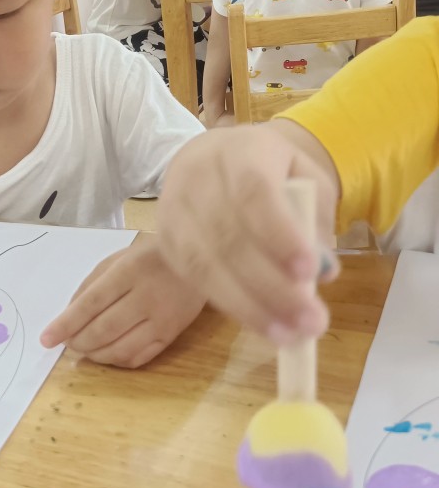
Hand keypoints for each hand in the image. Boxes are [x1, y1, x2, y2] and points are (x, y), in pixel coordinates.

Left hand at [39, 238, 205, 367]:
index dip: (66, 323)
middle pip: (104, 329)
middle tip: (66, 343)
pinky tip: (107, 354)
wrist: (198, 260)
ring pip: (120, 349)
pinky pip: (139, 357)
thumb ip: (91, 285)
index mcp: (128, 272)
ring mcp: (162, 319)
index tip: (46, 338)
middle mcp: (146, 297)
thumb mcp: (117, 259)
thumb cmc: (149, 257)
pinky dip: (117, 360)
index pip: (90, 304)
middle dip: (78, 341)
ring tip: (84, 349)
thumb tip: (68, 316)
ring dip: (95, 354)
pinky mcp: (172, 335)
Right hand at [156, 124, 339, 342]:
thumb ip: (316, 216)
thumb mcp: (303, 175)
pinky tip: (263, 325)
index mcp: (238, 152)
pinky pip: (195, 280)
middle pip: (228, 237)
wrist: (212, 157)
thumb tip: (323, 271)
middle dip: (272, 287)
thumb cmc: (268, 168)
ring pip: (206, 265)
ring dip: (250, 307)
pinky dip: (231, 307)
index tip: (310, 272)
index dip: (279, 233)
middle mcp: (197, 178)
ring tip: (290, 336)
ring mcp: (173, 210)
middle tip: (312, 322)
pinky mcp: (165, 242)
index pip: (253, 192)